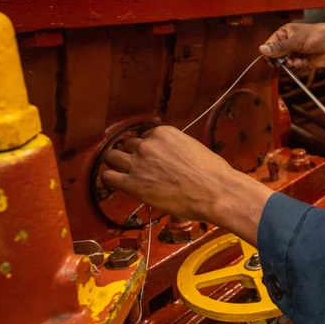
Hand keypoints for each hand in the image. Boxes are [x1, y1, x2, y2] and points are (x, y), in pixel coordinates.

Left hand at [101, 126, 271, 243]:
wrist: (215, 190)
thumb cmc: (212, 172)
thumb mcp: (192, 148)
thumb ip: (174, 149)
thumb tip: (169, 160)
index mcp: (163, 133)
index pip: (145, 137)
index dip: (148, 149)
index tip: (153, 159)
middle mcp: (147, 144)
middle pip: (128, 145)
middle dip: (132, 155)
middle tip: (140, 168)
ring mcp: (138, 163)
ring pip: (113, 157)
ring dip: (118, 165)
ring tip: (124, 175)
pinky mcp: (133, 183)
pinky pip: (109, 177)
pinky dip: (111, 179)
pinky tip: (117, 184)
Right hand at [259, 23, 324, 70]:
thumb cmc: (319, 35)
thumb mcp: (296, 41)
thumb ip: (279, 47)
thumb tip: (262, 50)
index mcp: (285, 33)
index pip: (270, 45)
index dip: (269, 53)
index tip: (271, 60)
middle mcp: (289, 43)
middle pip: (276, 56)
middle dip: (280, 60)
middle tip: (286, 61)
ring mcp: (296, 53)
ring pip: (285, 64)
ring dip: (289, 65)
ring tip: (296, 61)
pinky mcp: (302, 62)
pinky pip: (294, 68)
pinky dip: (297, 67)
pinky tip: (302, 63)